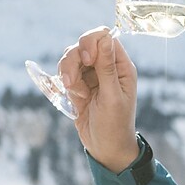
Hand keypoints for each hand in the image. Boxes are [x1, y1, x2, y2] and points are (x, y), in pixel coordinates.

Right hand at [59, 28, 138, 172]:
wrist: (105, 148)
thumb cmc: (115, 125)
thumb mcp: (112, 96)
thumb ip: (107, 67)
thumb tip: (105, 37)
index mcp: (121, 66)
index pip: (104, 37)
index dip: (92, 43)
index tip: (88, 60)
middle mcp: (106, 66)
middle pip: (84, 45)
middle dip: (74, 61)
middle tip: (72, 83)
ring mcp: (91, 75)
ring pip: (71, 58)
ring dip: (67, 72)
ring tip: (74, 93)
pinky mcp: (78, 84)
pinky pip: (65, 72)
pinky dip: (64, 82)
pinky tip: (73, 97)